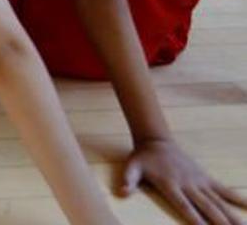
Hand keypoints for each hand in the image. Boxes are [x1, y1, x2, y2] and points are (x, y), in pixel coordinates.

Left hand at [121, 139, 245, 223]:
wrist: (157, 140)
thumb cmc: (143, 158)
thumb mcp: (131, 168)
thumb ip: (128, 180)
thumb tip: (122, 193)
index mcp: (170, 185)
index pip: (184, 206)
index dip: (195, 219)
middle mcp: (188, 184)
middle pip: (207, 206)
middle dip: (220, 222)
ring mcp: (199, 181)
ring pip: (218, 201)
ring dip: (231, 215)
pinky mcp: (205, 177)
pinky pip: (222, 189)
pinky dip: (235, 197)